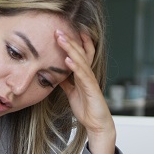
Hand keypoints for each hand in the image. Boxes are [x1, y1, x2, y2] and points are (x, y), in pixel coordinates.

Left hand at [56, 29, 116, 153]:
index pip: (79, 54)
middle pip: (80, 53)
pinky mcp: (92, 89)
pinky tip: (68, 60)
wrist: (96, 124)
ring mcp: (90, 80)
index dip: (72, 43)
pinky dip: (75, 67)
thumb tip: (57, 73)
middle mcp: (88, 74)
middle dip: (69, 41)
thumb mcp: (72, 92)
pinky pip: (83, 76)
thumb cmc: (86, 108)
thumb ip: (66, 81)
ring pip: (81, 61)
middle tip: (58, 30)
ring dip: (71, 49)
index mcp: (83, 74)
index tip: (60, 32)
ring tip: (61, 39)